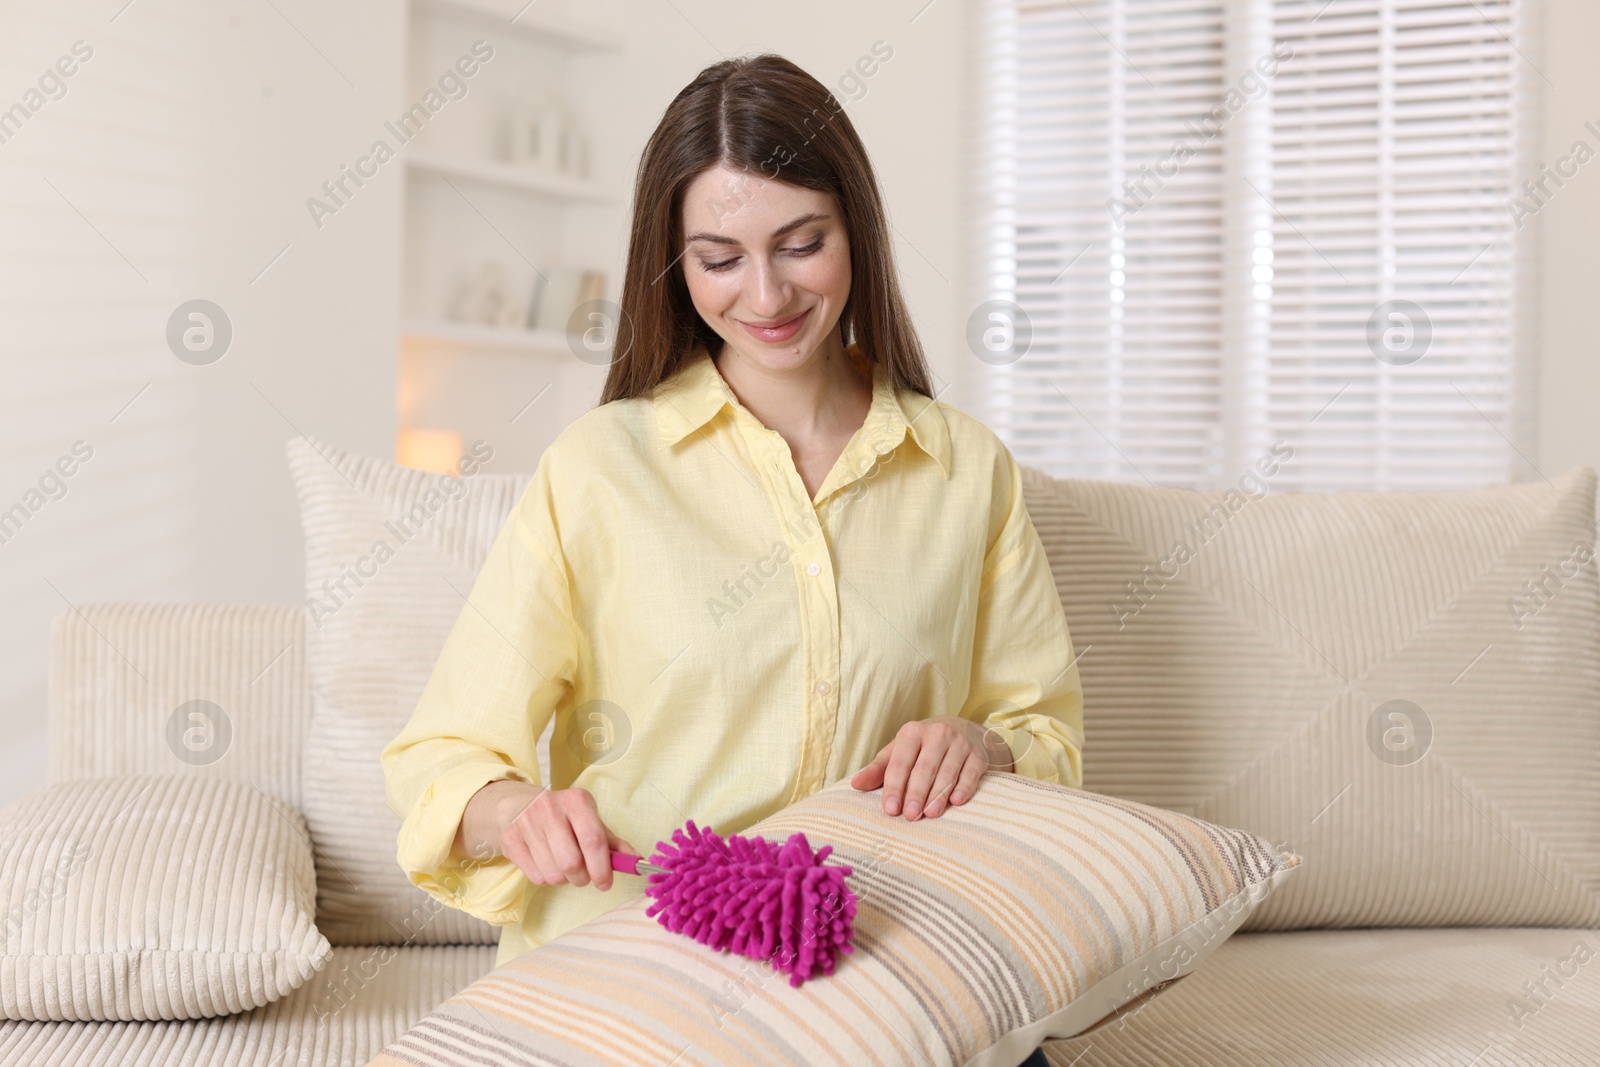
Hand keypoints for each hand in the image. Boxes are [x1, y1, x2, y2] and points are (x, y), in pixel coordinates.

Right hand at [495, 785, 638, 891]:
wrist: (517, 805)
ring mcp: (527, 823)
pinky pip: (536, 877)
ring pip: (554, 874)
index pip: (593, 840)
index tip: (605, 883)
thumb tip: (636, 862)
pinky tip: (546, 863)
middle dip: (582, 878)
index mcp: (577, 801)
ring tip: (564, 866)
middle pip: (572, 863)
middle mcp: (550, 808)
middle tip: (583, 875)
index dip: (602, 868)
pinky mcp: (511, 840)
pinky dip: (546, 879)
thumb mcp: (589, 821)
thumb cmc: (563, 817)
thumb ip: (613, 843)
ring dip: (564, 880)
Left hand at [849, 715, 1013, 819]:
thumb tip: (855, 784)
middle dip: (916, 793)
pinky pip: (971, 773)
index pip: (900, 762)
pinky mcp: (978, 755)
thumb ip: (878, 769)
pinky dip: (964, 787)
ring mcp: (960, 743)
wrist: (964, 730)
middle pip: (925, 767)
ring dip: (938, 794)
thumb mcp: (899, 752)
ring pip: (948, 771)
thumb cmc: (923, 747)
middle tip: (910, 816)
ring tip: (930, 814)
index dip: (894, 786)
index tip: (890, 809)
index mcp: (912, 732)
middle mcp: (937, 734)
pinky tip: (956, 802)